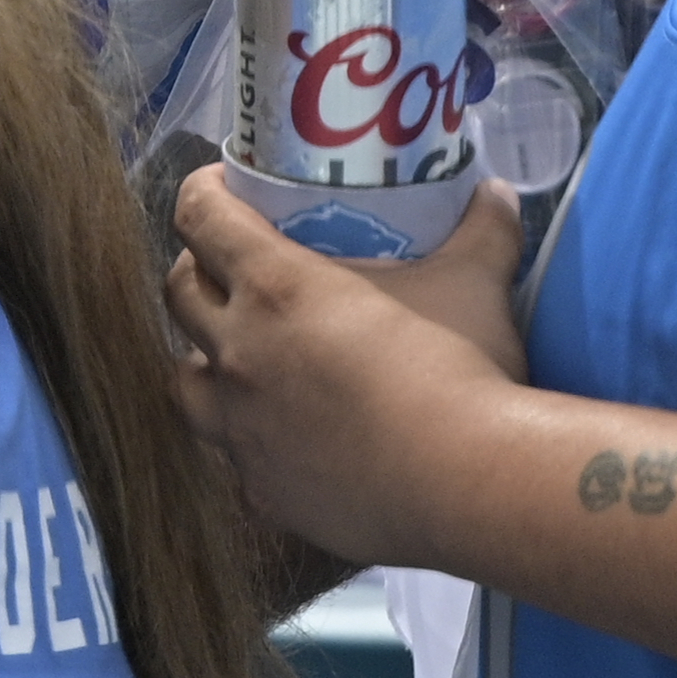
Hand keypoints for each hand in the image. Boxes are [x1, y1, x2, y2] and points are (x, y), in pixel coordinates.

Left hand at [168, 166, 526, 565]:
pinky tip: (290, 438)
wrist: (464, 487)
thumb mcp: (475, 284)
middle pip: (178, 295)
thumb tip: (498, 193)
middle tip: (234, 268)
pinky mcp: (262, 491)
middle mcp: (239, 354)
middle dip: (198, 272)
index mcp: (275, 288)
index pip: (199, 217)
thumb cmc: (458, 372)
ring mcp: (242, 429)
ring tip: (245, 357)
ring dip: (205, 361)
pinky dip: (252, 439)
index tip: (222, 186)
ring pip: (185, 383)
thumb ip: (484, 231)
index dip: (202, 192)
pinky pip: (235, 457)